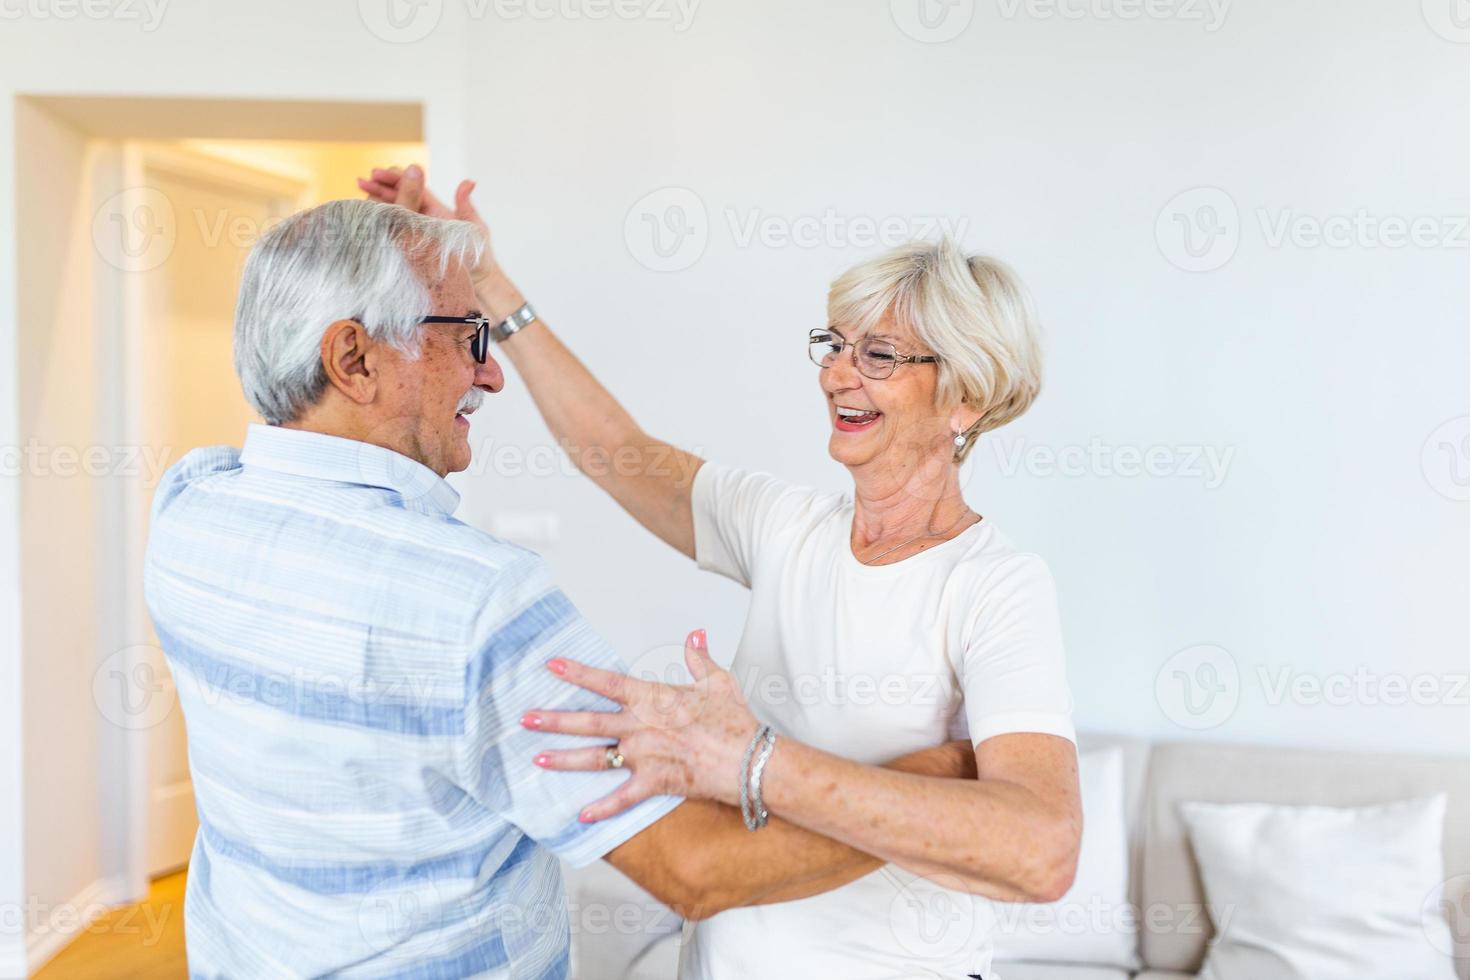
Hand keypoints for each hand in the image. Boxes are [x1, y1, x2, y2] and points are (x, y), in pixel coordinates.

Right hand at [356, 164, 521, 313]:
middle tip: (361, 182)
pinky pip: (395, 234)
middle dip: (380, 189)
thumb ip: (466, 207)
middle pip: (400, 199)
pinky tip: (367, 220)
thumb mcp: (475, 230)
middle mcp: (424, 221)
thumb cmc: (480, 259)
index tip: (380, 173)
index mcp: (437, 212)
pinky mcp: (412, 250)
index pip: (415, 190)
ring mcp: (417, 235)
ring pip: (394, 215)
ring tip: (359, 197)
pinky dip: (382, 225)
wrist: (479, 286)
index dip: (398, 179)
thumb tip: (469, 181)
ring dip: (377, 205)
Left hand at [522, 629, 759, 821]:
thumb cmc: (735, 721)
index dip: (577, 672)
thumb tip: (696, 635)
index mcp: (652, 698)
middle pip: (588, 721)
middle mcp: (641, 726)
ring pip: (595, 757)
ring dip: (564, 759)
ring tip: (538, 759)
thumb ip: (699, 658)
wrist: (750, 759)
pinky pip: (622, 798)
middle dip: (554, 720)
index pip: (607, 681)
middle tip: (526, 718)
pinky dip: (602, 808)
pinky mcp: (654, 782)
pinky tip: (580, 816)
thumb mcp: (718, 682)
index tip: (551, 665)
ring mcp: (644, 756)